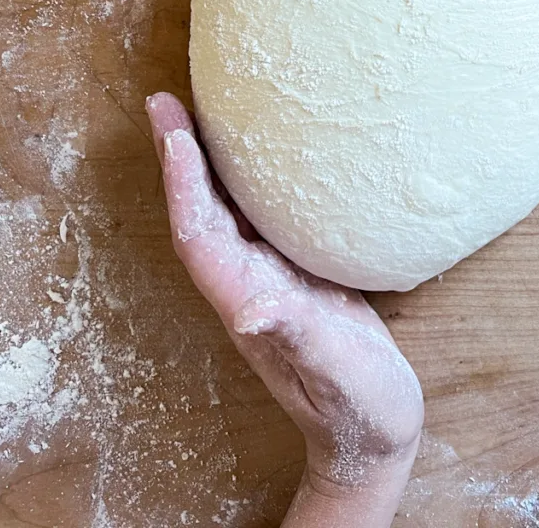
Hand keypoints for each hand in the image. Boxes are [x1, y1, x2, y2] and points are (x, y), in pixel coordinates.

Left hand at [146, 93, 422, 524]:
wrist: (374, 433)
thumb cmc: (357, 409)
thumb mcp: (336, 373)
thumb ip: (295, 339)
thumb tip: (248, 309)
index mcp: (250, 303)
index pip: (200, 237)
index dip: (184, 185)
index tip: (174, 132)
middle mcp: (249, 286)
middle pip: (200, 215)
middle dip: (179, 160)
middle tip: (164, 103)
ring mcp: (269, 281)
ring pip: (223, 213)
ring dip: (203, 165)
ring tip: (194, 116)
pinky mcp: (295, 277)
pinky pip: (256, 220)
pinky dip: (244, 183)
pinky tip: (258, 159)